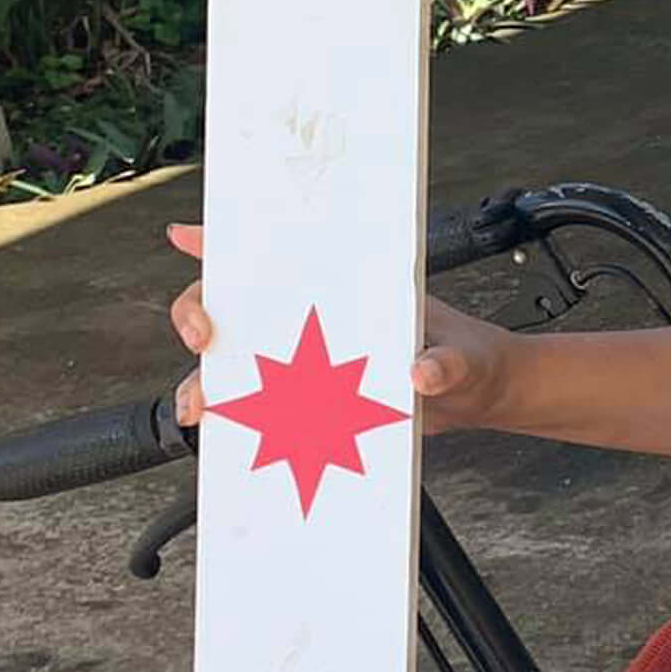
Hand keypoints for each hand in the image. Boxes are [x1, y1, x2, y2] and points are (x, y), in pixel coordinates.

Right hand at [161, 223, 515, 431]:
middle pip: (235, 309)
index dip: (223, 242)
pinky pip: (267, 409)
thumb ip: (446, 363)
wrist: (481, 397)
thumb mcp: (464, 356)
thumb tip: (422, 373)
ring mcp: (311, 361)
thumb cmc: (471, 357)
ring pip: (239, 365)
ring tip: (201, 404)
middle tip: (201, 339)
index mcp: (345, 290)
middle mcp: (316, 320)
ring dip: (209, 382)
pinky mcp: (316, 402)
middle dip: (198, 317)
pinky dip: (240, 421)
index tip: (189, 237)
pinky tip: (223, 434)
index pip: (275, 256)